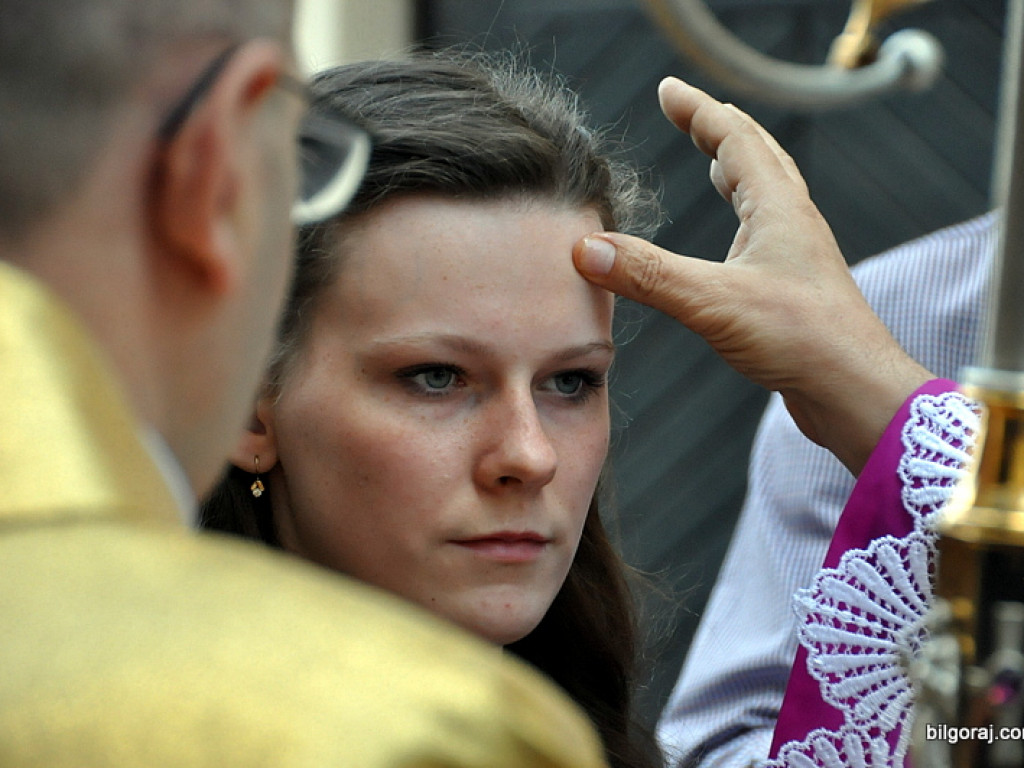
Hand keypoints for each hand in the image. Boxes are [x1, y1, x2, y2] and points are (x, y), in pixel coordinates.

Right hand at [573, 77, 930, 474]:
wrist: (854, 390)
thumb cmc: (804, 340)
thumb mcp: (713, 302)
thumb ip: (649, 275)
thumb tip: (587, 249)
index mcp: (777, 209)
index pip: (735, 138)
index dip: (698, 111)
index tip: (669, 91)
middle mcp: (791, 223)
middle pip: (757, 157)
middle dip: (719, 130)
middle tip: (688, 115)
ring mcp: (796, 255)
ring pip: (765, 195)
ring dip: (736, 171)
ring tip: (712, 164)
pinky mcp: (793, 288)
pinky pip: (763, 234)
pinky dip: (741, 218)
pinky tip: (733, 243)